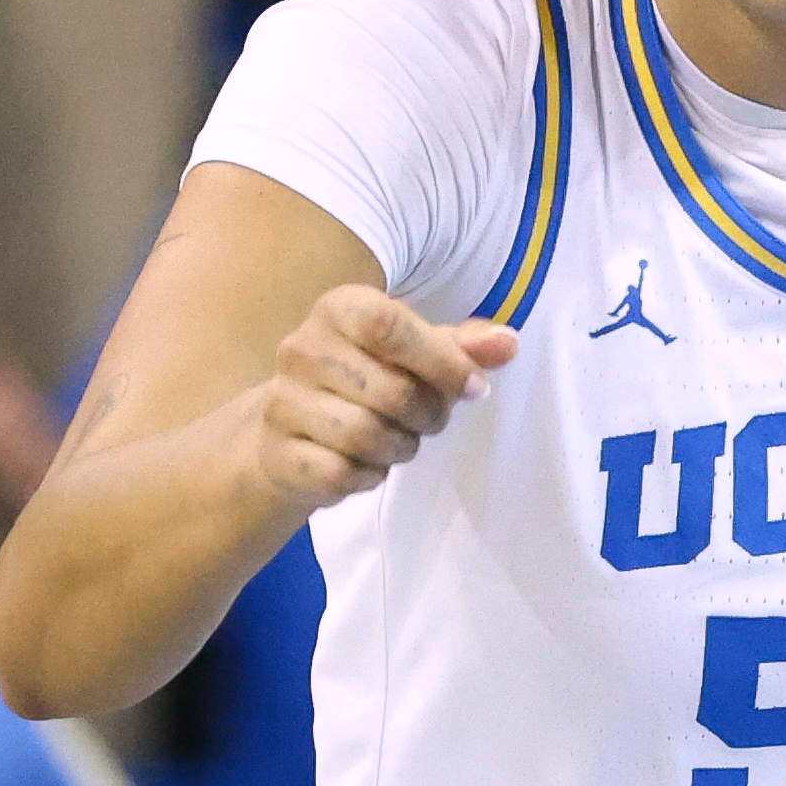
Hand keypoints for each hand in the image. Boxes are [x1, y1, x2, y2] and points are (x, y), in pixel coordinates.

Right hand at [242, 287, 518, 508]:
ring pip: (364, 436)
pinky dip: (366, 477)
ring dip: (398, 448)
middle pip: (389, 391)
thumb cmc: (367, 380)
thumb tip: (509, 343)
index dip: (441, 362)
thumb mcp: (417, 354)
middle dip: (426, 417)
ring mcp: (281, 401)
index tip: (473, 388)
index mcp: (340, 309)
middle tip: (426, 421)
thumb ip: (463, 348)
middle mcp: (301, 348)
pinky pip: (339, 473)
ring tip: (396, 441)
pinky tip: (363, 465)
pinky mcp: (276, 452)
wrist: (291, 428)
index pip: (389, 325)